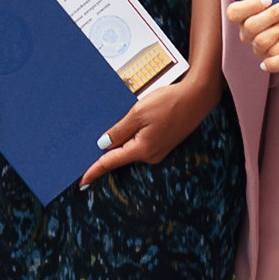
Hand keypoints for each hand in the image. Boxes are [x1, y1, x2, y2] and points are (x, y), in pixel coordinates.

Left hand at [80, 67, 223, 185]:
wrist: (197, 97)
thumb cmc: (169, 102)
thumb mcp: (138, 113)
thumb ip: (119, 130)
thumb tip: (103, 145)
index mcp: (142, 149)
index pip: (111, 163)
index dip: (95, 171)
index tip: (81, 182)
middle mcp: (150, 155)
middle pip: (120, 156)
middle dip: (104, 153)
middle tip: (83, 151)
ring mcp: (157, 150)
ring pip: (130, 148)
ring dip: (118, 142)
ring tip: (102, 133)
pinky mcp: (162, 143)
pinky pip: (139, 143)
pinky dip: (129, 138)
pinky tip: (124, 128)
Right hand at [223, 0, 278, 62]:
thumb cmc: (276, 4)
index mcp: (240, 17)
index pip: (234, 13)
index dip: (250, 7)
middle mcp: (246, 34)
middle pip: (251, 28)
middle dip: (272, 16)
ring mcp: (258, 48)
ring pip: (264, 41)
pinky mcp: (272, 59)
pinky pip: (277, 52)